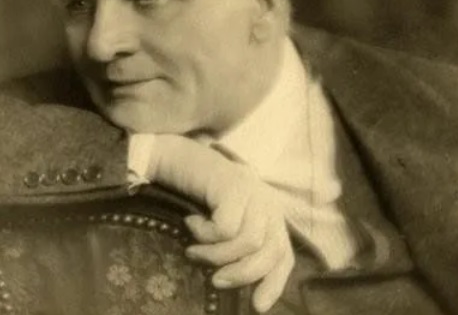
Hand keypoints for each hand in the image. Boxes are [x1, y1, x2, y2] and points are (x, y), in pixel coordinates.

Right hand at [148, 135, 293, 312]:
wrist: (174, 158)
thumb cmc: (195, 196)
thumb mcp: (223, 222)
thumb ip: (239, 244)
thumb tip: (240, 285)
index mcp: (269, 213)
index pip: (283, 255)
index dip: (274, 283)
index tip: (257, 307)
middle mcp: (268, 201)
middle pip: (270, 251)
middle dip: (243, 274)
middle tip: (215, 281)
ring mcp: (253, 191)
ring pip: (248, 242)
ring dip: (217, 255)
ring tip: (194, 250)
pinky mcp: (234, 185)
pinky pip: (226, 228)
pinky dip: (205, 234)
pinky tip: (191, 223)